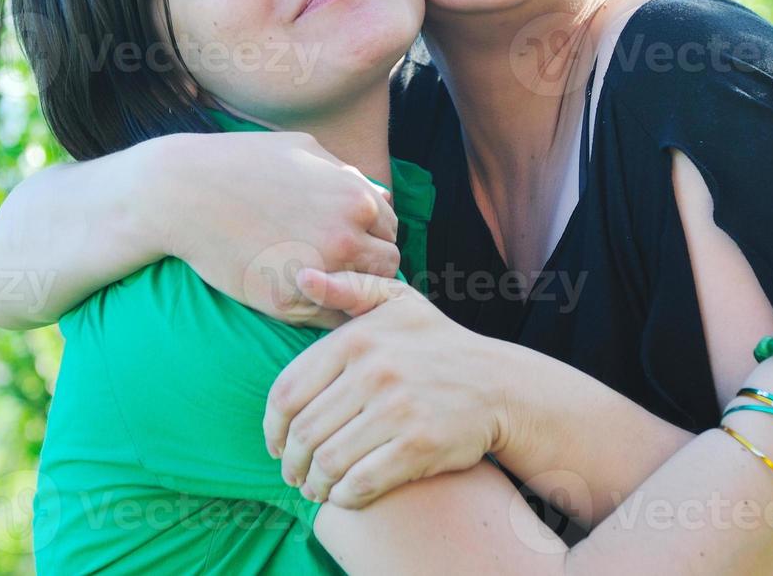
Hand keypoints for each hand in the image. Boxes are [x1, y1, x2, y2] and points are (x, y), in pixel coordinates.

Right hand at [156, 131, 400, 328]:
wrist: (182, 192)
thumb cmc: (240, 162)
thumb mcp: (303, 150)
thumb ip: (346, 175)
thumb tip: (379, 195)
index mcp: (356, 200)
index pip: (390, 230)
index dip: (371, 235)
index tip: (348, 239)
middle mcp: (346, 238)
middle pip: (386, 265)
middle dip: (368, 265)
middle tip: (337, 263)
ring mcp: (320, 274)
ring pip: (363, 297)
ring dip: (350, 290)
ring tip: (323, 281)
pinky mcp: (288, 303)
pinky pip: (330, 319)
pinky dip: (324, 312)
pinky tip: (304, 296)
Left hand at [262, 270, 504, 507]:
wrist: (500, 385)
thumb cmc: (439, 343)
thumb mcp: (398, 301)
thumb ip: (348, 288)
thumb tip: (303, 276)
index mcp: (357, 339)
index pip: (288, 392)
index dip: (272, 426)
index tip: (276, 444)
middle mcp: (373, 371)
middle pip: (305, 431)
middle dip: (291, 462)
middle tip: (294, 474)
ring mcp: (396, 409)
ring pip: (328, 460)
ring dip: (314, 483)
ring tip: (315, 488)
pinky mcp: (418, 445)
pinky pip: (361, 482)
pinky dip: (343, 496)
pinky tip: (342, 495)